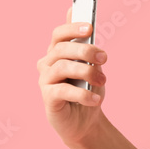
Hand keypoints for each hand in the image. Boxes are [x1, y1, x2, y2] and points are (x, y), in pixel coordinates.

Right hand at [36, 6, 108, 146]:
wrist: (86, 121)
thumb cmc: (88, 90)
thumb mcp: (93, 68)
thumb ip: (89, 51)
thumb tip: (88, 28)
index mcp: (57, 53)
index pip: (58, 34)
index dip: (71, 28)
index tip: (89, 27)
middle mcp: (47, 64)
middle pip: (61, 49)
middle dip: (85, 51)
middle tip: (104, 58)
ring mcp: (45, 80)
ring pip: (63, 67)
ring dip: (87, 72)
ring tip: (102, 81)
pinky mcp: (48, 98)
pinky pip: (63, 91)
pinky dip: (83, 94)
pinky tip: (95, 99)